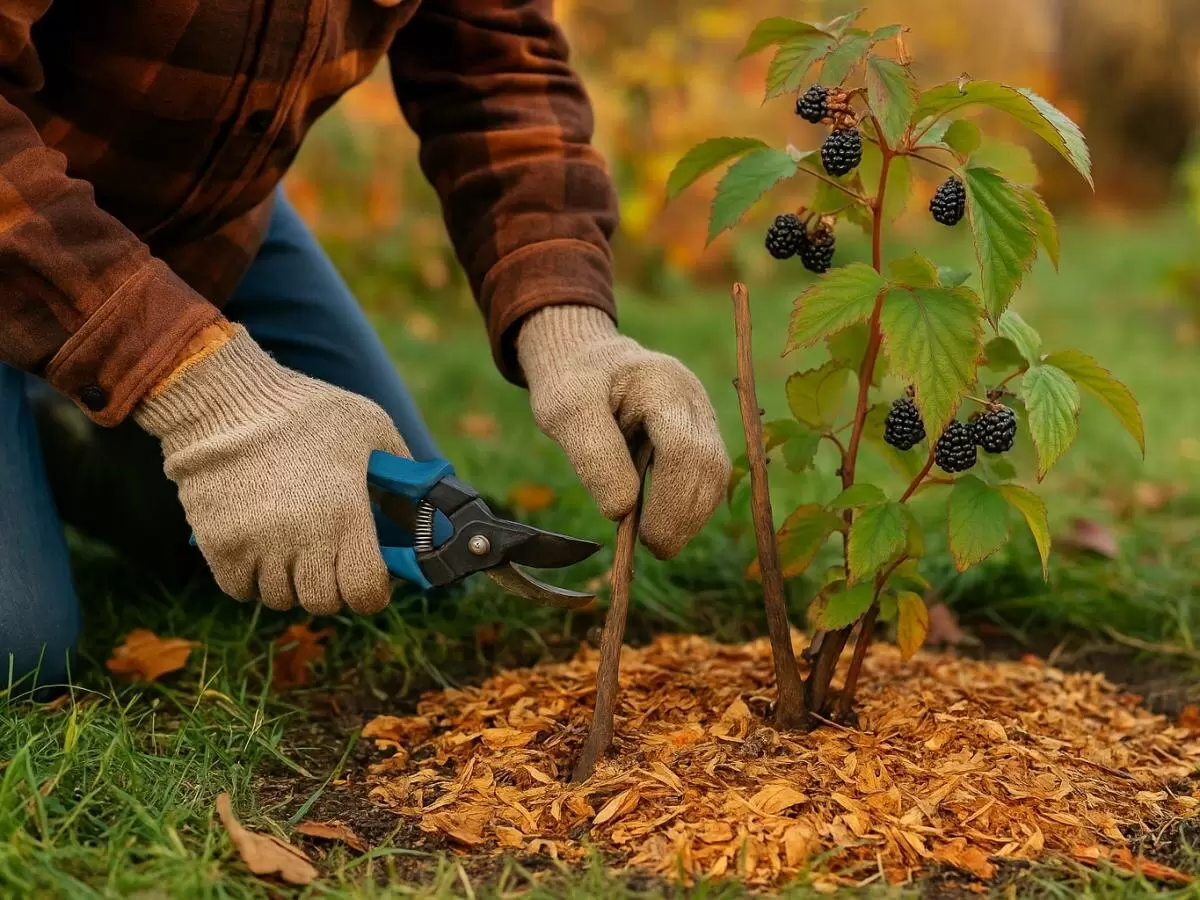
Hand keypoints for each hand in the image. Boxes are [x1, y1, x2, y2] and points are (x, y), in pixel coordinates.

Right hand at [135, 326, 405, 614]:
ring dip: (292, 580)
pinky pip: (241, 590)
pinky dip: (252, 579)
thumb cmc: (307, 411)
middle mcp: (302, 538)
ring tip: (293, 543)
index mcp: (345, 514)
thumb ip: (403, 482)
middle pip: (323, 602)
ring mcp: (257, 546)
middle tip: (331, 556)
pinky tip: (261, 546)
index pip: (364, 593)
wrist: (227, 399)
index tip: (370, 576)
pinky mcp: (218, 546)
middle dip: (333, 585)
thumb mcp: (373, 431)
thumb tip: (422, 523)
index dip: (372, 591)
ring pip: (282, 598)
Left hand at [517, 305, 730, 558]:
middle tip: (656, 549)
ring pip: (716, 474)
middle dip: (686, 515)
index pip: (685, 450)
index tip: (647, 538)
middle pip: (710, 465)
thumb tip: (621, 509)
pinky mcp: (699, 433)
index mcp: (663, 384)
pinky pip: (707, 475)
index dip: (672, 501)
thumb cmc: (572, 383)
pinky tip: (665, 522)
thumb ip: (593, 455)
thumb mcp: (564, 411)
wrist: (584, 359)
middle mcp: (693, 398)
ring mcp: (702, 415)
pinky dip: (689, 505)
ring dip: (692, 515)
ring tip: (659, 541)